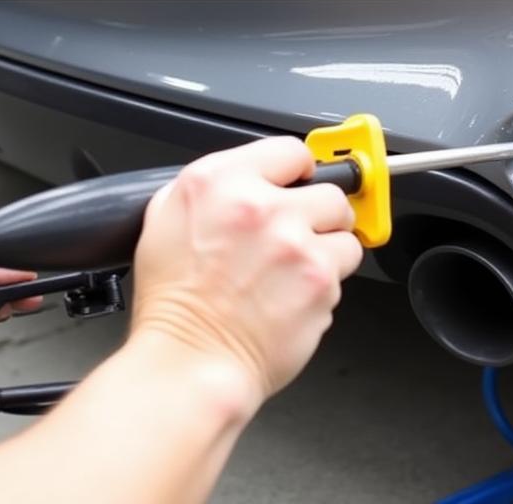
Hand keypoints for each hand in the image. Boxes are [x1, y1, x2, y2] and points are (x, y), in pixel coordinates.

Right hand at [131, 138, 361, 405]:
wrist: (188, 362)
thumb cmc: (174, 301)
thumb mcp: (167, 216)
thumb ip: (216, 184)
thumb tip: (251, 175)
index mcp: (220, 182)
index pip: (290, 149)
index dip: (297, 171)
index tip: (299, 184)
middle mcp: (261, 207)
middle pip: (329, 190)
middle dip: (318, 213)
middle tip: (298, 235)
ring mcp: (295, 244)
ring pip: (345, 230)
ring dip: (328, 247)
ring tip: (296, 269)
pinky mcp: (320, 281)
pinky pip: (343, 269)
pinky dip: (325, 282)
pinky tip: (294, 295)